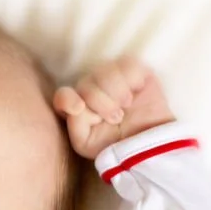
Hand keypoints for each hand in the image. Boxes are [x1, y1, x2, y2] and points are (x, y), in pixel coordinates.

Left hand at [53, 56, 175, 158]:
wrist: (147, 144)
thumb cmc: (114, 145)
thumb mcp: (86, 143)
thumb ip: (74, 124)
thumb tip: (78, 103)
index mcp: (78, 107)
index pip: (63, 95)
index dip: (67, 98)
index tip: (79, 108)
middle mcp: (92, 89)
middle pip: (85, 83)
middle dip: (101, 103)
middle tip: (116, 118)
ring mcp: (111, 78)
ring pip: (105, 72)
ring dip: (116, 93)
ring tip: (125, 108)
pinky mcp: (133, 70)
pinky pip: (126, 64)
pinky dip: (131, 80)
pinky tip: (136, 92)